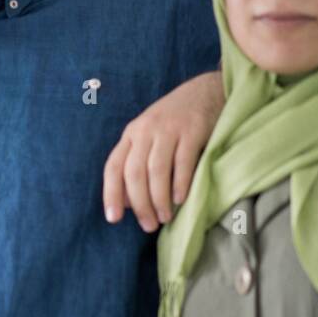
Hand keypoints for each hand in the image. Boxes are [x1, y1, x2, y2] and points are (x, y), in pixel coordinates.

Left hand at [103, 70, 223, 231]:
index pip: (113, 167)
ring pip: (156, 170)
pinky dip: (180, 183)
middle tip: (149, 225)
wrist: (206, 91)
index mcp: (130, 135)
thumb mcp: (149, 139)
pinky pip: (183, 161)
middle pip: (134, 173)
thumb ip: (136, 166)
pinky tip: (180, 200)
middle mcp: (145, 131)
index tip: (113, 218)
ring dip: (159, 198)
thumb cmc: (175, 123)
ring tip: (165, 218)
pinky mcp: (193, 129)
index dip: (111, 194)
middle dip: (140, 204)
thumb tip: (126, 203)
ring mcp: (168, 129)